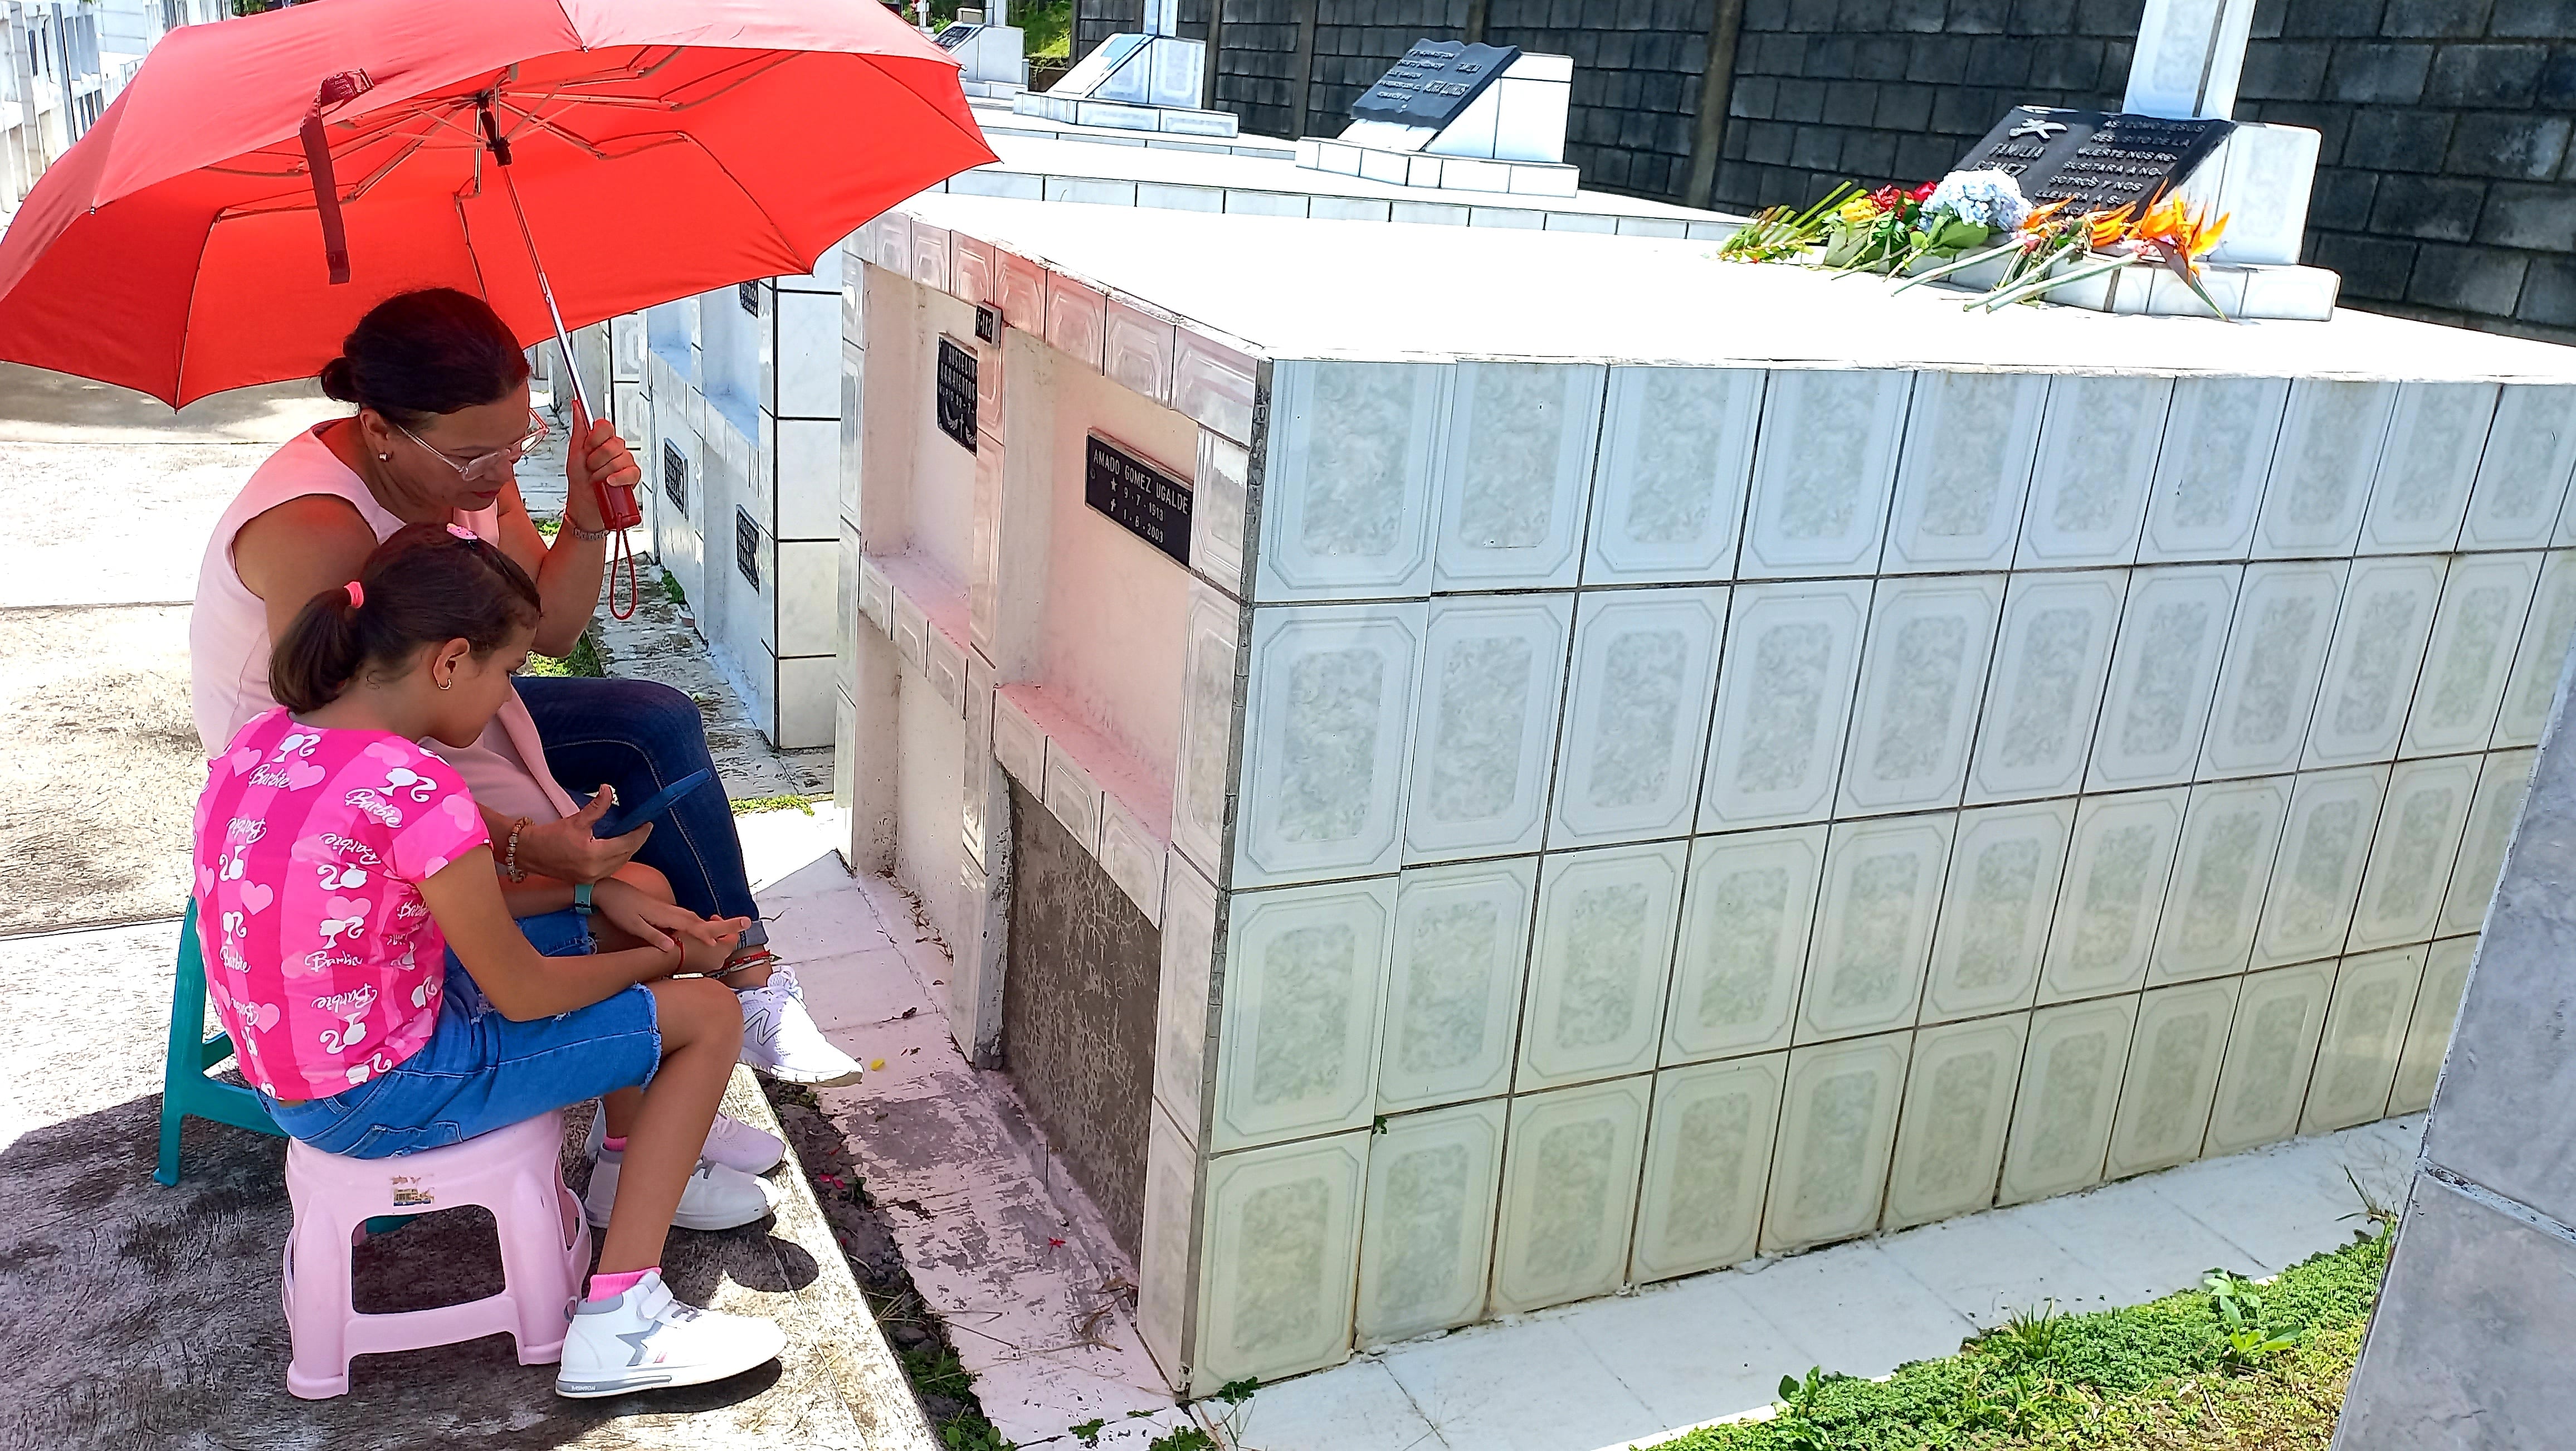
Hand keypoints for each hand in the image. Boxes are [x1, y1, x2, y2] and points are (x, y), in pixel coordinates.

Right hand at [513, 788, 649, 884]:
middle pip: (626, 855)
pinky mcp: (585, 881)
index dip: (639, 834)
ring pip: (619, 864)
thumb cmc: (549, 836)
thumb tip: (608, 790)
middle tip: (642, 828)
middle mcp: (595, 871)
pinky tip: (618, 849)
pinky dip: (616, 859)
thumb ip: (597, 807)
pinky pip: (609, 870)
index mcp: (594, 855)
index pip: (627, 844)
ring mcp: (590, 879)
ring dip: (627, 851)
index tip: (647, 823)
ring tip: (633, 837)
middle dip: (636, 842)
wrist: (527, 852)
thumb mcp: (576, 820)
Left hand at [562, 398, 636, 533]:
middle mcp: (615, 449)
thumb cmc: (580, 482)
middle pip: (613, 443)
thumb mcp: (575, 453)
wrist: (585, 507)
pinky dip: (618, 478)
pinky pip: (630, 471)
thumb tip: (576, 406)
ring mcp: (625, 462)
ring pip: (620, 458)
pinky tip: (609, 483)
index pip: (604, 426)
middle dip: (597, 459)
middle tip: (592, 468)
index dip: (595, 439)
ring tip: (598, 479)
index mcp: (601, 441)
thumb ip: (579, 429)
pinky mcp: (633, 476)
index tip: (587, 449)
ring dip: (604, 472)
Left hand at [596, 882, 737, 954]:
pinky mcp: (661, 908)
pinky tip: (696, 925)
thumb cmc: (619, 909)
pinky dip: (695, 921)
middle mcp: (668, 910)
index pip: (690, 926)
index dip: (704, 935)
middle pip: (697, 919)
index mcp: (663, 914)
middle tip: (741, 922)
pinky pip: (684, 916)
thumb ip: (653, 936)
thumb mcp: (633, 925)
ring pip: (691, 916)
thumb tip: (672, 947)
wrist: (607, 890)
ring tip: (723, 929)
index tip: (717, 943)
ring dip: (707, 923)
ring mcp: (665, 908)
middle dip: (718, 924)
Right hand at [679, 916, 750, 975]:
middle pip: (723, 942)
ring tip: (697, 933)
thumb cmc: (685, 943)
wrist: (666, 959)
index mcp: (724, 951)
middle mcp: (719, 961)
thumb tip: (747, 922)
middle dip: (716, 931)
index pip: (733, 935)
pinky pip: (702, 955)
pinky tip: (689, 944)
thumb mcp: (708, 929)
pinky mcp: (696, 969)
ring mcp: (707, 967)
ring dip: (707, 939)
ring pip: (713, 949)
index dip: (724, 923)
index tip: (712, 918)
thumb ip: (729, 925)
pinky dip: (699, 948)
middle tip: (705, 925)